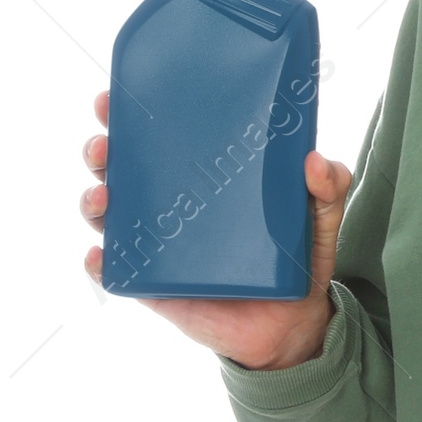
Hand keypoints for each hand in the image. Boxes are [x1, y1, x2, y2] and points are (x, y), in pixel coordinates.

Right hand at [80, 89, 352, 370]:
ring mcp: (159, 246)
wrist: (292, 324)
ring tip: (103, 195)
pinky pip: (117, 274)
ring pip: (110, 217)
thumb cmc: (299, 260)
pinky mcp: (155, 286)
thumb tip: (315, 161)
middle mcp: (171, 205)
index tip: (111, 98)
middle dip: (101, 151)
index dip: (129, 117)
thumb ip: (329, 188)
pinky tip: (99, 255)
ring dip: (93, 202)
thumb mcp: (319, 218)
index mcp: (202, 178)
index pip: (159, 139)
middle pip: (121, 171)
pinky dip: (100, 265)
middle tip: (104, 142)